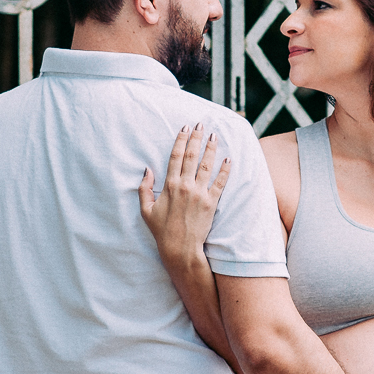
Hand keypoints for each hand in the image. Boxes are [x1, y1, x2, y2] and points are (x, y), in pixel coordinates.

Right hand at [138, 124, 230, 261]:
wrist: (180, 249)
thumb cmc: (162, 231)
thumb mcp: (146, 210)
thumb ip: (144, 189)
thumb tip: (147, 170)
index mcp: (169, 186)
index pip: (175, 157)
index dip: (181, 140)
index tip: (185, 128)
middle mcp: (185, 186)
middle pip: (192, 156)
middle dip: (197, 138)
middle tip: (201, 124)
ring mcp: (199, 194)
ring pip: (206, 165)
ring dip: (211, 148)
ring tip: (215, 136)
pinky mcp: (211, 203)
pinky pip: (220, 182)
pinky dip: (225, 170)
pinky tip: (228, 158)